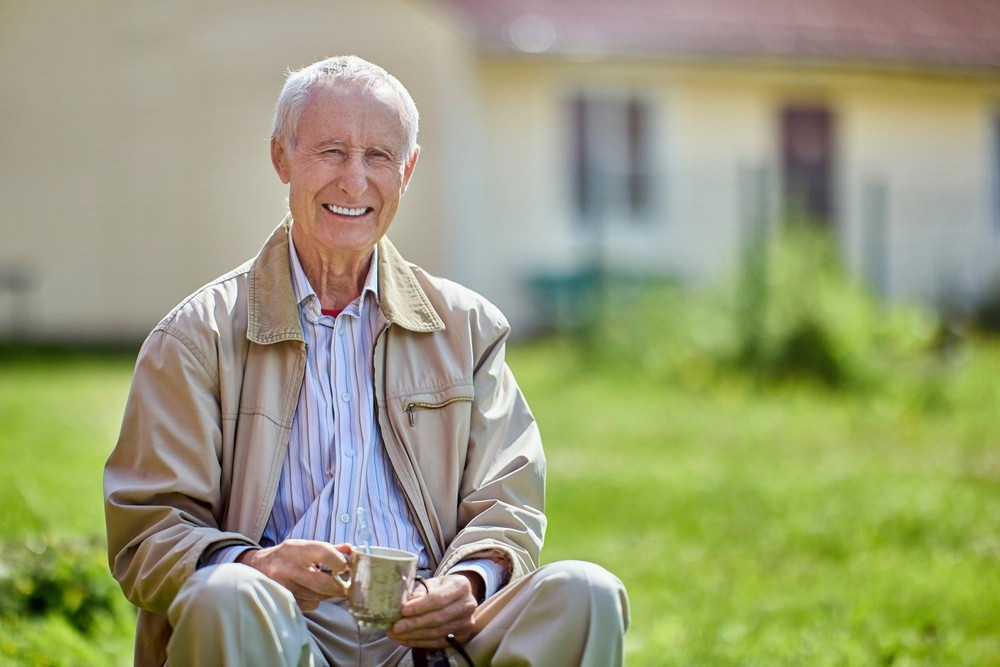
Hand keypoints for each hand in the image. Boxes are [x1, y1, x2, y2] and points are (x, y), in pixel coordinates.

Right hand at [237, 539, 351, 611]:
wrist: (257, 568)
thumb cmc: (287, 556)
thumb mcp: (305, 546)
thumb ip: (330, 549)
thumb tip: (352, 550)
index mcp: (296, 549)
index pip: (325, 553)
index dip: (341, 562)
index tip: (345, 567)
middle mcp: (288, 568)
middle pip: (324, 583)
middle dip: (339, 586)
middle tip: (344, 585)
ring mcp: (284, 587)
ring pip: (318, 597)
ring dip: (326, 594)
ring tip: (322, 585)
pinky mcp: (283, 601)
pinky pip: (310, 605)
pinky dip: (314, 601)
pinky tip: (308, 592)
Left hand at [386, 574, 477, 648]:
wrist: (458, 597)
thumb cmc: (442, 588)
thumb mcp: (432, 583)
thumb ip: (419, 593)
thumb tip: (402, 604)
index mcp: (461, 586)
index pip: (439, 598)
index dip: (421, 606)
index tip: (404, 610)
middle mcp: (467, 605)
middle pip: (439, 618)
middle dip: (415, 623)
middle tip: (395, 627)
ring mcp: (466, 623)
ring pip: (437, 632)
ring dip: (414, 635)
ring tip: (395, 635)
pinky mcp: (462, 637)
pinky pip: (438, 642)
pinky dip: (419, 642)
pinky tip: (405, 640)